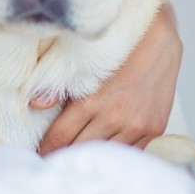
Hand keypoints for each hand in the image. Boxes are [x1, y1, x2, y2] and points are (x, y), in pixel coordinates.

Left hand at [35, 3, 182, 154]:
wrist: (158, 39)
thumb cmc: (116, 50)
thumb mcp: (83, 64)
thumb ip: (59, 88)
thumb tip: (36, 104)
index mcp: (91, 102)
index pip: (59, 138)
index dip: (47, 148)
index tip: (41, 152)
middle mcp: (114, 118)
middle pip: (79, 149)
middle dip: (65, 152)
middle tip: (56, 154)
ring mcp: (135, 126)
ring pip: (104, 153)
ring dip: (90, 152)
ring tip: (78, 151)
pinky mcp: (153, 129)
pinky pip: (129, 151)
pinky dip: (115, 151)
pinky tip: (105, 146)